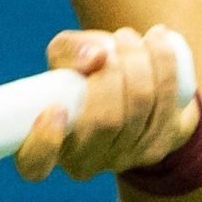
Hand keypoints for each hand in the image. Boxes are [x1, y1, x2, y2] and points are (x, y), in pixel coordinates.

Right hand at [15, 25, 201, 182]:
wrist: (131, 89)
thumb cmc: (84, 74)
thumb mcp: (65, 57)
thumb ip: (72, 50)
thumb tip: (97, 58)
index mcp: (49, 147)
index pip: (35, 165)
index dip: (43, 143)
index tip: (55, 108)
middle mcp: (85, 162)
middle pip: (105, 120)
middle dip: (115, 70)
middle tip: (116, 39)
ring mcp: (124, 159)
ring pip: (141, 107)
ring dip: (140, 61)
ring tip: (131, 36)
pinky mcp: (158, 147)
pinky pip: (167, 103)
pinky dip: (165, 65)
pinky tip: (159, 40)